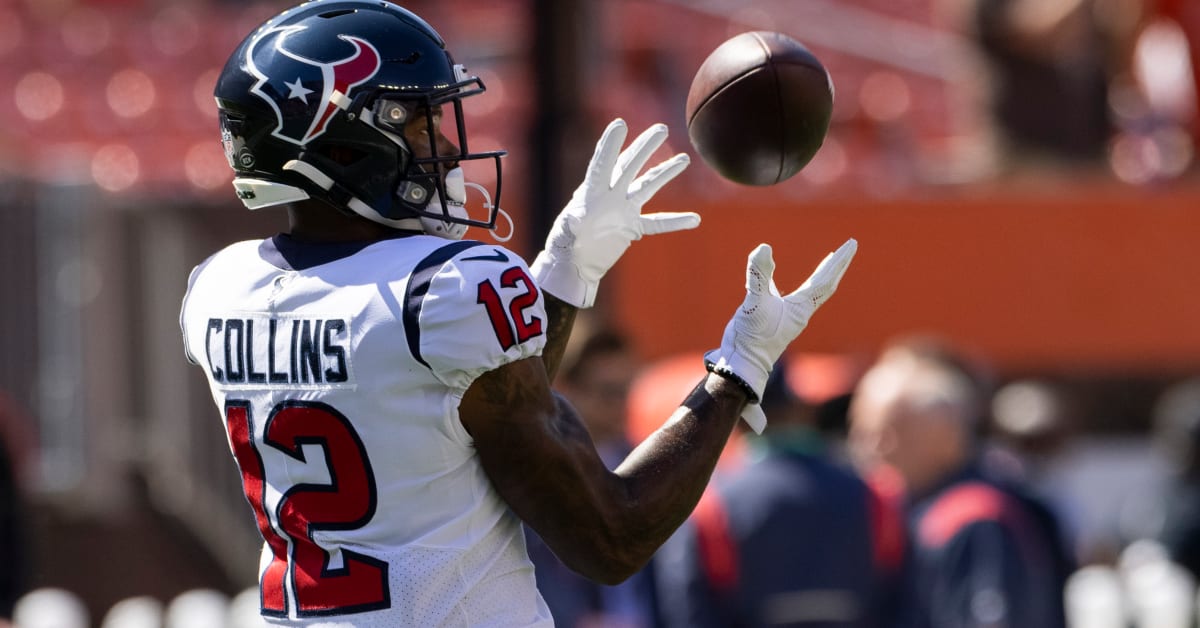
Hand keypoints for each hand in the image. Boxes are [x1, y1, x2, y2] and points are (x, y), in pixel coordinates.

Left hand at [531, 119, 696, 307]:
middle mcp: (610, 195)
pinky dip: (675, 221)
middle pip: (630, 165)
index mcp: (591, 192)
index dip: (610, 144)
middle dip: (644, 147)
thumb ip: (570, 225)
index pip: (603, 164)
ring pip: (648, 186)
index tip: (620, 124)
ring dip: (665, 173)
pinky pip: (657, 222)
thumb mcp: (564, 234)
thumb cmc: (563, 246)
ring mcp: (624, 209)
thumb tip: (577, 219)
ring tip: (684, 159)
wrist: (574, 264)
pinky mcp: (632, 227)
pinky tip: (695, 219)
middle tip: (661, 129)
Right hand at [705, 239, 857, 432]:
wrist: (741, 365)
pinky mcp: (772, 317)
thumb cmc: (751, 338)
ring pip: (812, 290)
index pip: (825, 280)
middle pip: (825, 284)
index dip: (838, 261)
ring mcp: (787, 315)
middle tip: (850, 247)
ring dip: (822, 274)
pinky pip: (792, 295)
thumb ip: (759, 275)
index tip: (851, 244)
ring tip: (829, 261)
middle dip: (837, 265)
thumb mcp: (755, 303)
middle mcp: (799, 311)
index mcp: (800, 308)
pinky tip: (781, 277)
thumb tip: (764, 248)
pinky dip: (794, 282)